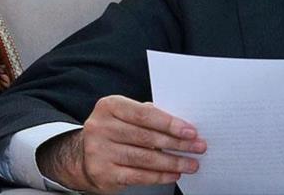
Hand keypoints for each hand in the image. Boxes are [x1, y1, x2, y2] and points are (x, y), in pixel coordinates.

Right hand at [36, 95, 206, 193]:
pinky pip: (137, 175)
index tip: (190, 131)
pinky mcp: (102, 172)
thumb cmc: (116, 131)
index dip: (170, 123)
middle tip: (198, 147)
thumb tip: (183, 126)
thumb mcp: (127, 115)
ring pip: (144, 158)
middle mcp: (100, 127)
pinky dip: (159, 176)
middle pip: (146, 137)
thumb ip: (149, 116)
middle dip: (177, 144)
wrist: (84, 155)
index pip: (144, 115)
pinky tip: (174, 174)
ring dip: (173, 162)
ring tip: (191, 163)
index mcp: (109, 107)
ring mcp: (98, 151)